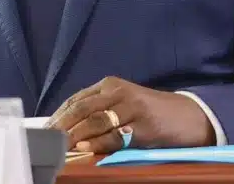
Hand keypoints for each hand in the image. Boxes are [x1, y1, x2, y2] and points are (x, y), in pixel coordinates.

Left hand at [47, 77, 213, 153]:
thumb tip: (66, 132)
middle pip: (82, 108)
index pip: (76, 99)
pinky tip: (85, 147)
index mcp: (110, 85)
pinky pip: (116, 134)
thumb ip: (98, 113)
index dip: (58, 116)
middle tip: (48, 141)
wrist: (188, 116)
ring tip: (61, 146)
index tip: (44, 132)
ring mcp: (132, 106)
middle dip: (62, 126)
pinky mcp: (144, 123)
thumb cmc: (150, 114)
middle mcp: (118, 91)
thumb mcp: (123, 106)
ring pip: (95, 120)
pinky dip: (99, 142)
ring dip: (75, 135)